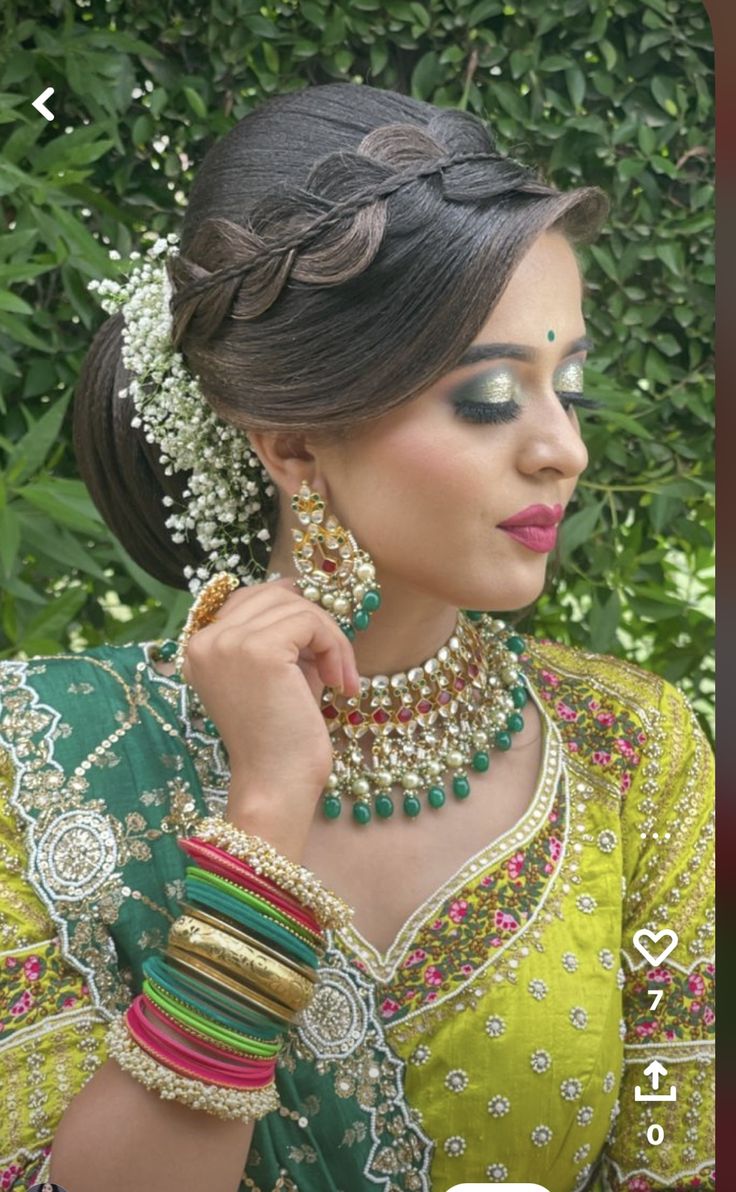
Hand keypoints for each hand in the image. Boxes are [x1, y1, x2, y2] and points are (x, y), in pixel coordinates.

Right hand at [180, 577, 360, 818]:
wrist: (275, 784)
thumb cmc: (280, 737)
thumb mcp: (274, 673)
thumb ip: (279, 633)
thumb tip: (296, 587)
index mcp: (198, 646)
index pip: (250, 598)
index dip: (291, 611)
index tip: (320, 642)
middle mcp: (204, 640)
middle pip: (274, 595)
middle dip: (315, 624)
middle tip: (338, 668)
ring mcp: (227, 642)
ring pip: (296, 606)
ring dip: (330, 639)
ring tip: (341, 679)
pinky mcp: (258, 648)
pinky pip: (310, 622)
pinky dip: (335, 648)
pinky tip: (341, 684)